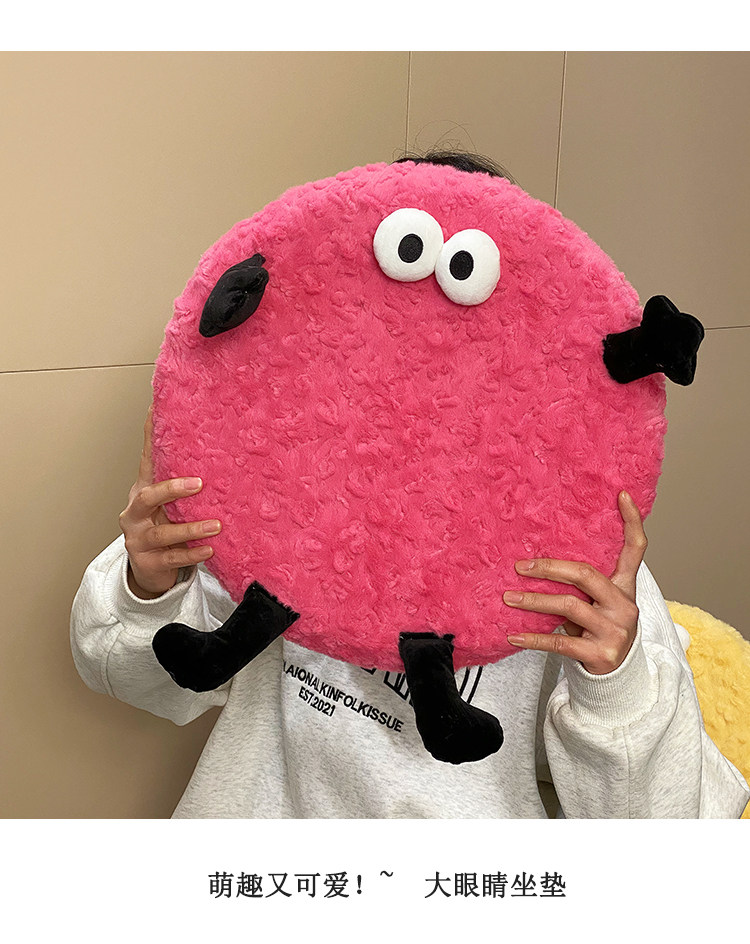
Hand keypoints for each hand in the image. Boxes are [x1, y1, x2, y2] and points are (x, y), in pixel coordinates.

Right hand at [118, 406, 220, 598]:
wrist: (151, 570)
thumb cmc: (165, 527)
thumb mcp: (171, 502)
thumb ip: (185, 478)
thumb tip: (213, 442)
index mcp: (142, 492)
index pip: (146, 460)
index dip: (148, 435)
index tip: (156, 410)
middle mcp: (135, 514)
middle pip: (146, 496)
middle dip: (171, 489)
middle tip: (200, 484)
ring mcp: (138, 540)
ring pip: (162, 532)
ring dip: (190, 528)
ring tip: (216, 525)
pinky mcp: (148, 563)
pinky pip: (172, 558)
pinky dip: (191, 554)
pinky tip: (209, 550)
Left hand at [503, 491, 646, 674]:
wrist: (618, 676)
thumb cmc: (600, 628)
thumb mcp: (600, 603)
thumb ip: (584, 583)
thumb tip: (538, 557)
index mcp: (626, 586)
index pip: (636, 548)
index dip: (632, 521)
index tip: (622, 494)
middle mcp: (625, 605)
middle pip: (585, 574)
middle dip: (548, 568)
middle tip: (519, 567)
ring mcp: (615, 630)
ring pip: (567, 606)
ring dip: (533, 601)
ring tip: (508, 598)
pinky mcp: (600, 654)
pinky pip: (559, 642)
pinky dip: (533, 638)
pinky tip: (513, 635)